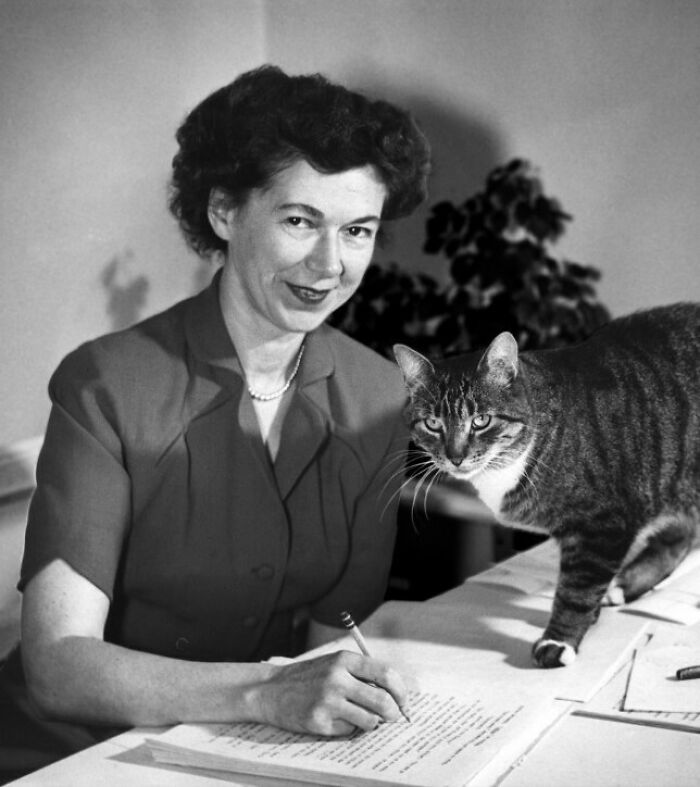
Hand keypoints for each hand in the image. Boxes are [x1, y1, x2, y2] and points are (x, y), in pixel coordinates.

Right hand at [256, 650, 407, 735]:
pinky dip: (349, 728)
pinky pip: (349, 731)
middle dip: (393, 713)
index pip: (386, 675)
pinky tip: (336, 719)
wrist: (272, 689)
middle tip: (393, 717)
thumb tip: (394, 695)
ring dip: (372, 723)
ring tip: (362, 717)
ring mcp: (327, 701)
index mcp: (344, 660)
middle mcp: (337, 678)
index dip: (400, 691)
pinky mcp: (319, 722)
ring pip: (370, 721)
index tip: (403, 701)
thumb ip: (361, 674)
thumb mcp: (335, 664)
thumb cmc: (309, 676)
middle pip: (382, 701)